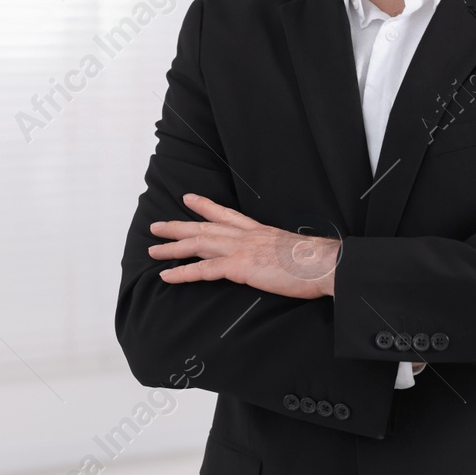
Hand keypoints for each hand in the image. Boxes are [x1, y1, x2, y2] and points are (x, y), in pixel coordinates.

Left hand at [148, 193, 338, 298]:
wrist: (322, 263)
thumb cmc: (313, 262)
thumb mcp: (291, 250)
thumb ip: (277, 252)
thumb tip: (277, 261)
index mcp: (258, 230)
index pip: (226, 214)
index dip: (204, 206)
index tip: (188, 198)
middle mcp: (245, 235)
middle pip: (204, 227)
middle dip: (178, 226)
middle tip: (156, 226)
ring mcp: (240, 249)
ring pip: (198, 244)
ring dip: (172, 248)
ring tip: (153, 251)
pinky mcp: (239, 266)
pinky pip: (203, 269)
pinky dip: (182, 273)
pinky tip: (167, 276)